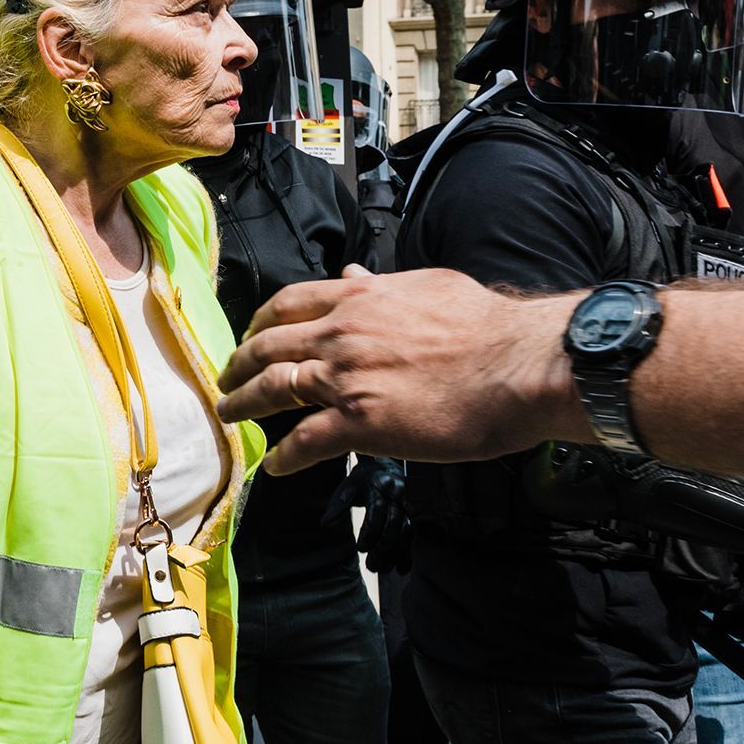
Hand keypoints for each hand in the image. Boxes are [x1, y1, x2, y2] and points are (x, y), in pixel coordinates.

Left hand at [217, 267, 585, 475]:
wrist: (517, 364)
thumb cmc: (487, 325)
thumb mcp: (428, 286)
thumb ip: (384, 286)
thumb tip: (356, 276)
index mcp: (358, 298)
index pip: (287, 304)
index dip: (260, 323)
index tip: (251, 337)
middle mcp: (341, 333)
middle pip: (267, 347)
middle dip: (238, 365)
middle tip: (226, 381)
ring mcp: (346, 378)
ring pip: (273, 390)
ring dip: (244, 405)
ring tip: (231, 417)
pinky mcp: (360, 423)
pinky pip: (306, 442)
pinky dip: (285, 457)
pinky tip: (277, 467)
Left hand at [325, 457, 410, 572]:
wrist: (387, 467)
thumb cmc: (364, 480)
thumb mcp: (348, 486)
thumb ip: (338, 505)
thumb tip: (326, 524)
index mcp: (380, 488)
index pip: (377, 513)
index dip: (370, 533)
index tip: (360, 548)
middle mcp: (398, 496)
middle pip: (394, 526)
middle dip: (382, 548)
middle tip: (371, 566)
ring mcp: (409, 506)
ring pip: (405, 533)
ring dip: (395, 554)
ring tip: (383, 569)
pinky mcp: (414, 516)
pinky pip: (413, 536)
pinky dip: (408, 554)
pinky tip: (401, 569)